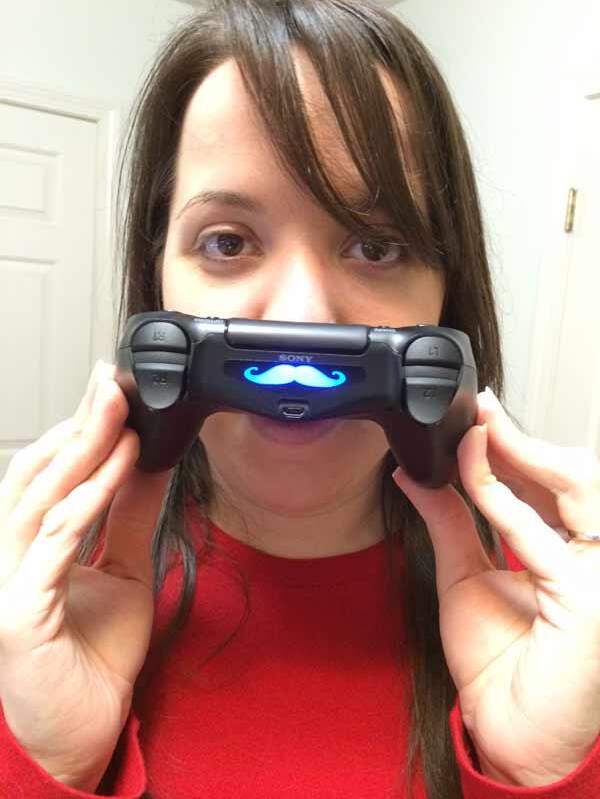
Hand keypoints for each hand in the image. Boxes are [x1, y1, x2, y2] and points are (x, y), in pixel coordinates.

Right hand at [0, 361, 171, 791]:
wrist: (86, 730)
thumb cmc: (93, 657)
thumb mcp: (126, 572)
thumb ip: (129, 519)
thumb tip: (150, 465)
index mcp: (34, 544)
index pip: (49, 473)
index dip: (78, 430)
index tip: (113, 392)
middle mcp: (13, 555)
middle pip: (39, 473)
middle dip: (79, 425)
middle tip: (113, 383)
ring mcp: (9, 581)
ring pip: (41, 498)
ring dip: (84, 451)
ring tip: (118, 414)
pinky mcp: (18, 611)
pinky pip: (55, 543)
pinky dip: (86, 501)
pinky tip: (116, 470)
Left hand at [392, 387, 599, 787]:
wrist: (505, 727)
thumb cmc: (497, 662)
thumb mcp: (464, 573)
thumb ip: (450, 521)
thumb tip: (416, 474)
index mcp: (574, 550)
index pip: (556, 484)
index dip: (520, 446)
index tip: (481, 416)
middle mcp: (597, 556)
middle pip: (575, 475)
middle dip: (522, 438)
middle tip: (479, 410)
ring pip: (576, 485)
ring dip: (521, 450)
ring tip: (477, 427)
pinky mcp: (591, 596)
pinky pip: (537, 531)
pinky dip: (498, 495)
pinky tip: (469, 467)